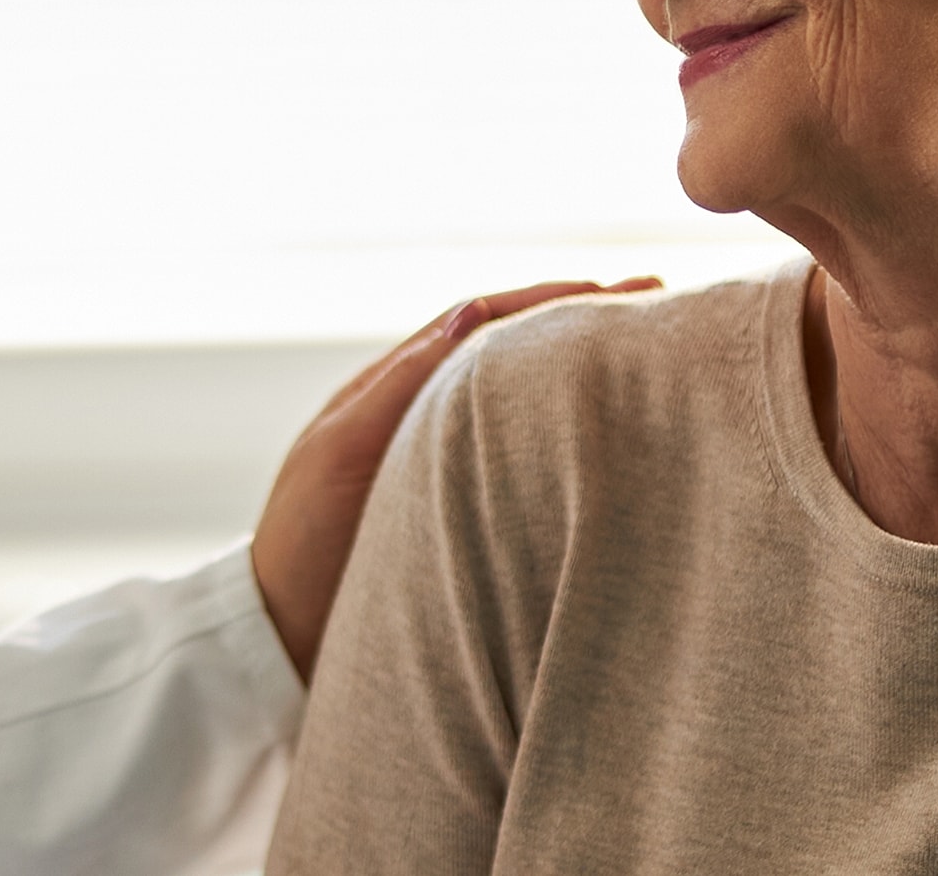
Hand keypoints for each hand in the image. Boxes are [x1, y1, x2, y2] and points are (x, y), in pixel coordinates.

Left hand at [250, 276, 659, 678]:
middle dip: (582, 324)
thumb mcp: (341, 453)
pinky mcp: (463, 516)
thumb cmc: (301, 548)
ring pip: (523, 401)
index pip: (486, 321)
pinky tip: (609, 436)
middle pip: (515, 351)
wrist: (279, 647)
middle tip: (659, 306)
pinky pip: (522, 458)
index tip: (619, 291)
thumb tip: (471, 316)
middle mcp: (425, 414)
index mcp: (395, 388)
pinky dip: (566, 433)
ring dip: (580, 375)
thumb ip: (402, 385)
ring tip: (649, 357)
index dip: (552, 300)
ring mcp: (445, 463)